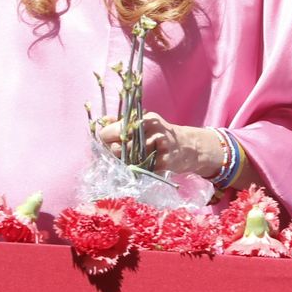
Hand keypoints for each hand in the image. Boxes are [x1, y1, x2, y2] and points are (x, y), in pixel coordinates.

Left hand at [95, 112, 221, 177]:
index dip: (107, 138)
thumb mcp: (145, 123)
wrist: (189, 147)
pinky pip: (140, 171)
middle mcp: (151, 131)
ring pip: (127, 162)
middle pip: (118, 148)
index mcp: (144, 119)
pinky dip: (137, 172)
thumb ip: (123, 122)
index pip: (113, 130)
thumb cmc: (161, 135)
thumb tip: (102, 120)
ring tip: (132, 161)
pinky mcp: (163, 163)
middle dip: (115, 154)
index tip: (109, 141)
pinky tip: (141, 168)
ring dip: (125, 164)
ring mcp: (158, 148)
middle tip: (120, 155)